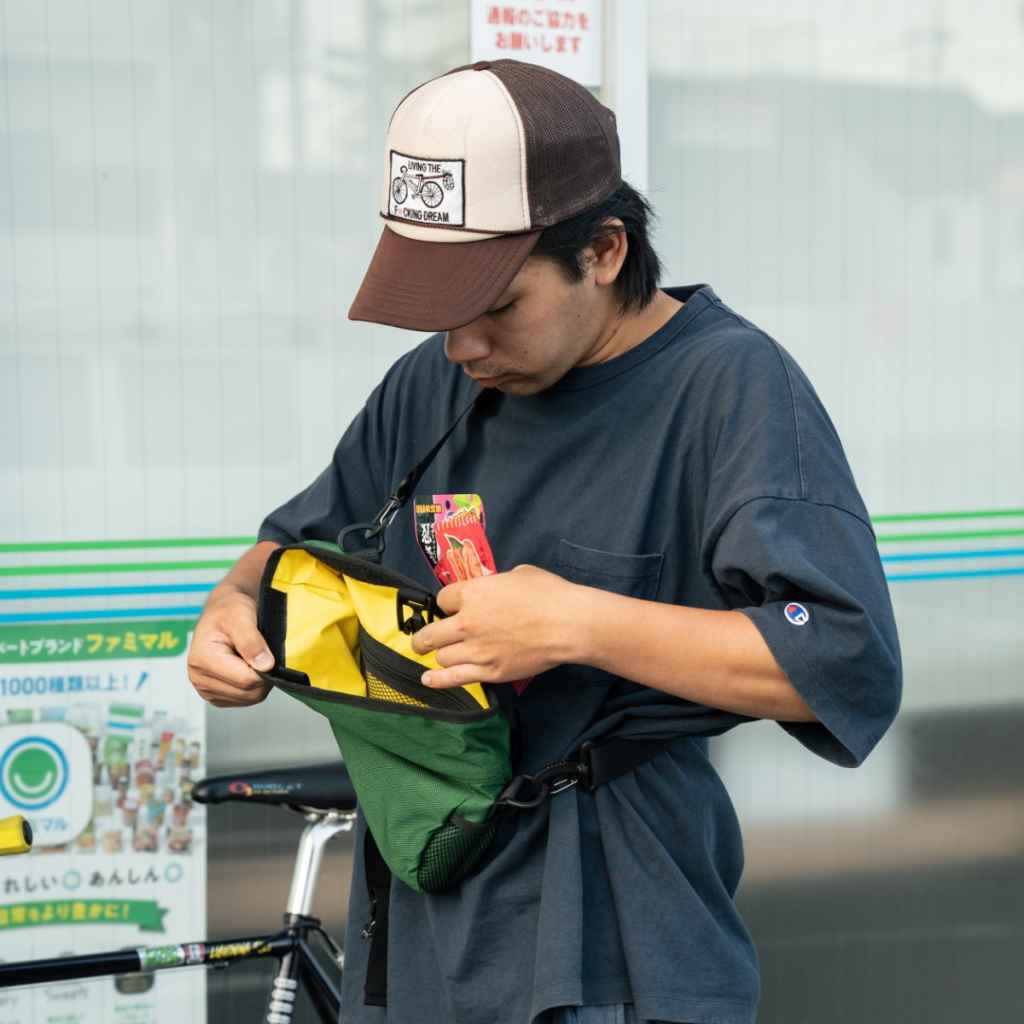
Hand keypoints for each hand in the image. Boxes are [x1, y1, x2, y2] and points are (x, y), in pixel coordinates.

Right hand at [187, 586, 272, 707]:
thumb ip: (252, 641)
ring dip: (259, 681)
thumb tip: (265, 665)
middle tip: (262, 652)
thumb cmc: (230, 610)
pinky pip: (245, 700)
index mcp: (202, 660)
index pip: (246, 681)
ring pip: (249, 699)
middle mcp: (199, 678)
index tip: (267, 651)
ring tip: (253, 657)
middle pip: (249, 693)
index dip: (265, 668)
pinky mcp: (216, 695)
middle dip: (263, 675)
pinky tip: (247, 666)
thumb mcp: (241, 616)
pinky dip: (253, 686)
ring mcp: (206, 690)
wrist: (223, 613)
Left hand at [409, 564, 583, 687]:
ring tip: (441, 655)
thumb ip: (497, 583)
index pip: (442, 599)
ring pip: (441, 656)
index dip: (447, 603)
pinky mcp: (489, 671)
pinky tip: (428, 679)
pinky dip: (438, 679)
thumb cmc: (549, 594)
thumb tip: (494, 589)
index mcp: (473, 593)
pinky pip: (454, 678)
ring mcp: (477, 649)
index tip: (451, 607)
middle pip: (431, 633)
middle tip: (423, 640)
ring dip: (440, 655)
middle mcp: (467, 622)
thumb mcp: (518, 574)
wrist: (568, 624)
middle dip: (424, 637)